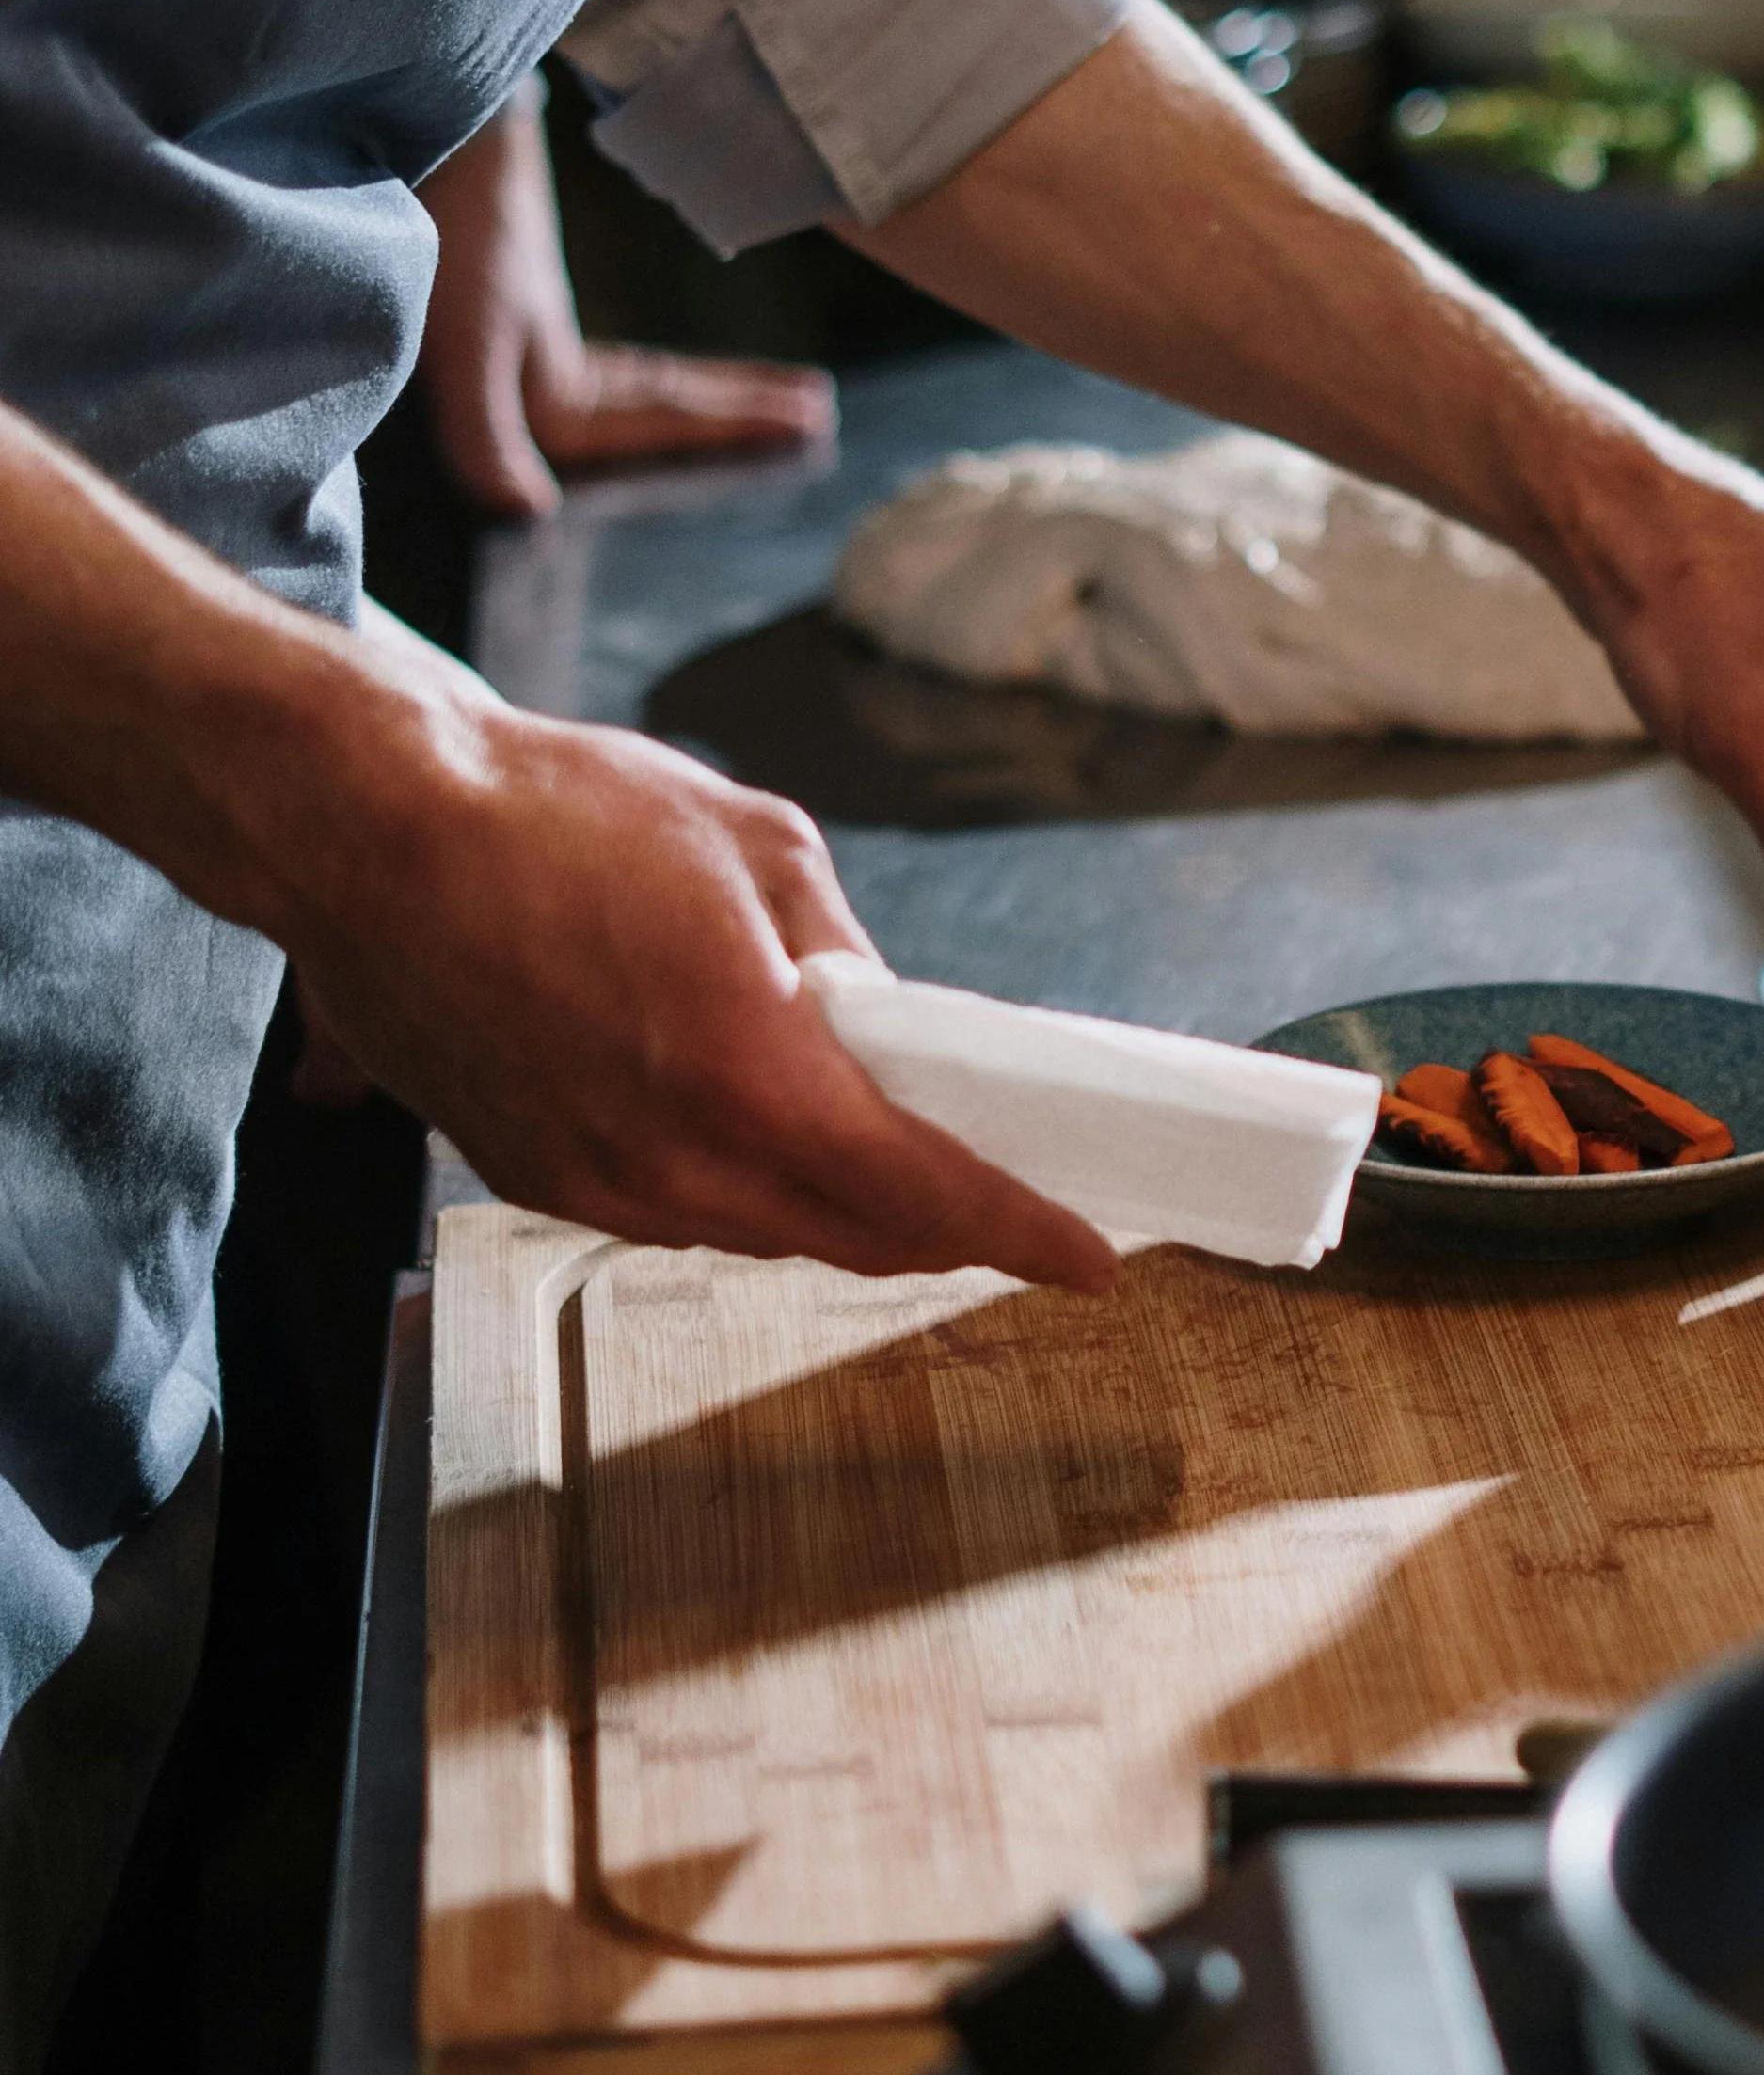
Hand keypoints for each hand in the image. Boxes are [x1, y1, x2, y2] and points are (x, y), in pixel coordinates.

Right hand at [264, 634, 1114, 1288]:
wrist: (364, 831)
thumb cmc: (555, 817)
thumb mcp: (762, 854)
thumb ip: (846, 962)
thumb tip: (885, 1026)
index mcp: (755, 1081)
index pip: (927, 1196)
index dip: (1022, 1232)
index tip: (1089, 1256)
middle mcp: (676, 1161)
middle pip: (854, 1238)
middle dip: (942, 1228)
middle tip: (1008, 1201)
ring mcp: (599, 1184)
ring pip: (766, 1236)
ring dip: (841, 1214)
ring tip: (896, 1165)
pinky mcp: (537, 1177)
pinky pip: (679, 1214)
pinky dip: (745, 1193)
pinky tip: (765, 1141)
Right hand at [416, 91, 833, 519]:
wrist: (410, 135)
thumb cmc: (444, 234)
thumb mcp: (464, 342)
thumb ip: (485, 433)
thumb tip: (522, 509)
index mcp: (532, 406)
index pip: (654, 423)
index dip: (726, 426)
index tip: (802, 426)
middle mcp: (535, 391)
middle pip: (662, 414)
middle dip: (738, 418)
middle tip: (818, 416)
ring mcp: (535, 355)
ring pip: (651, 390)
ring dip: (718, 397)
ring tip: (797, 401)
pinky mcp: (529, 317)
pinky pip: (627, 368)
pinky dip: (674, 377)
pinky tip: (705, 385)